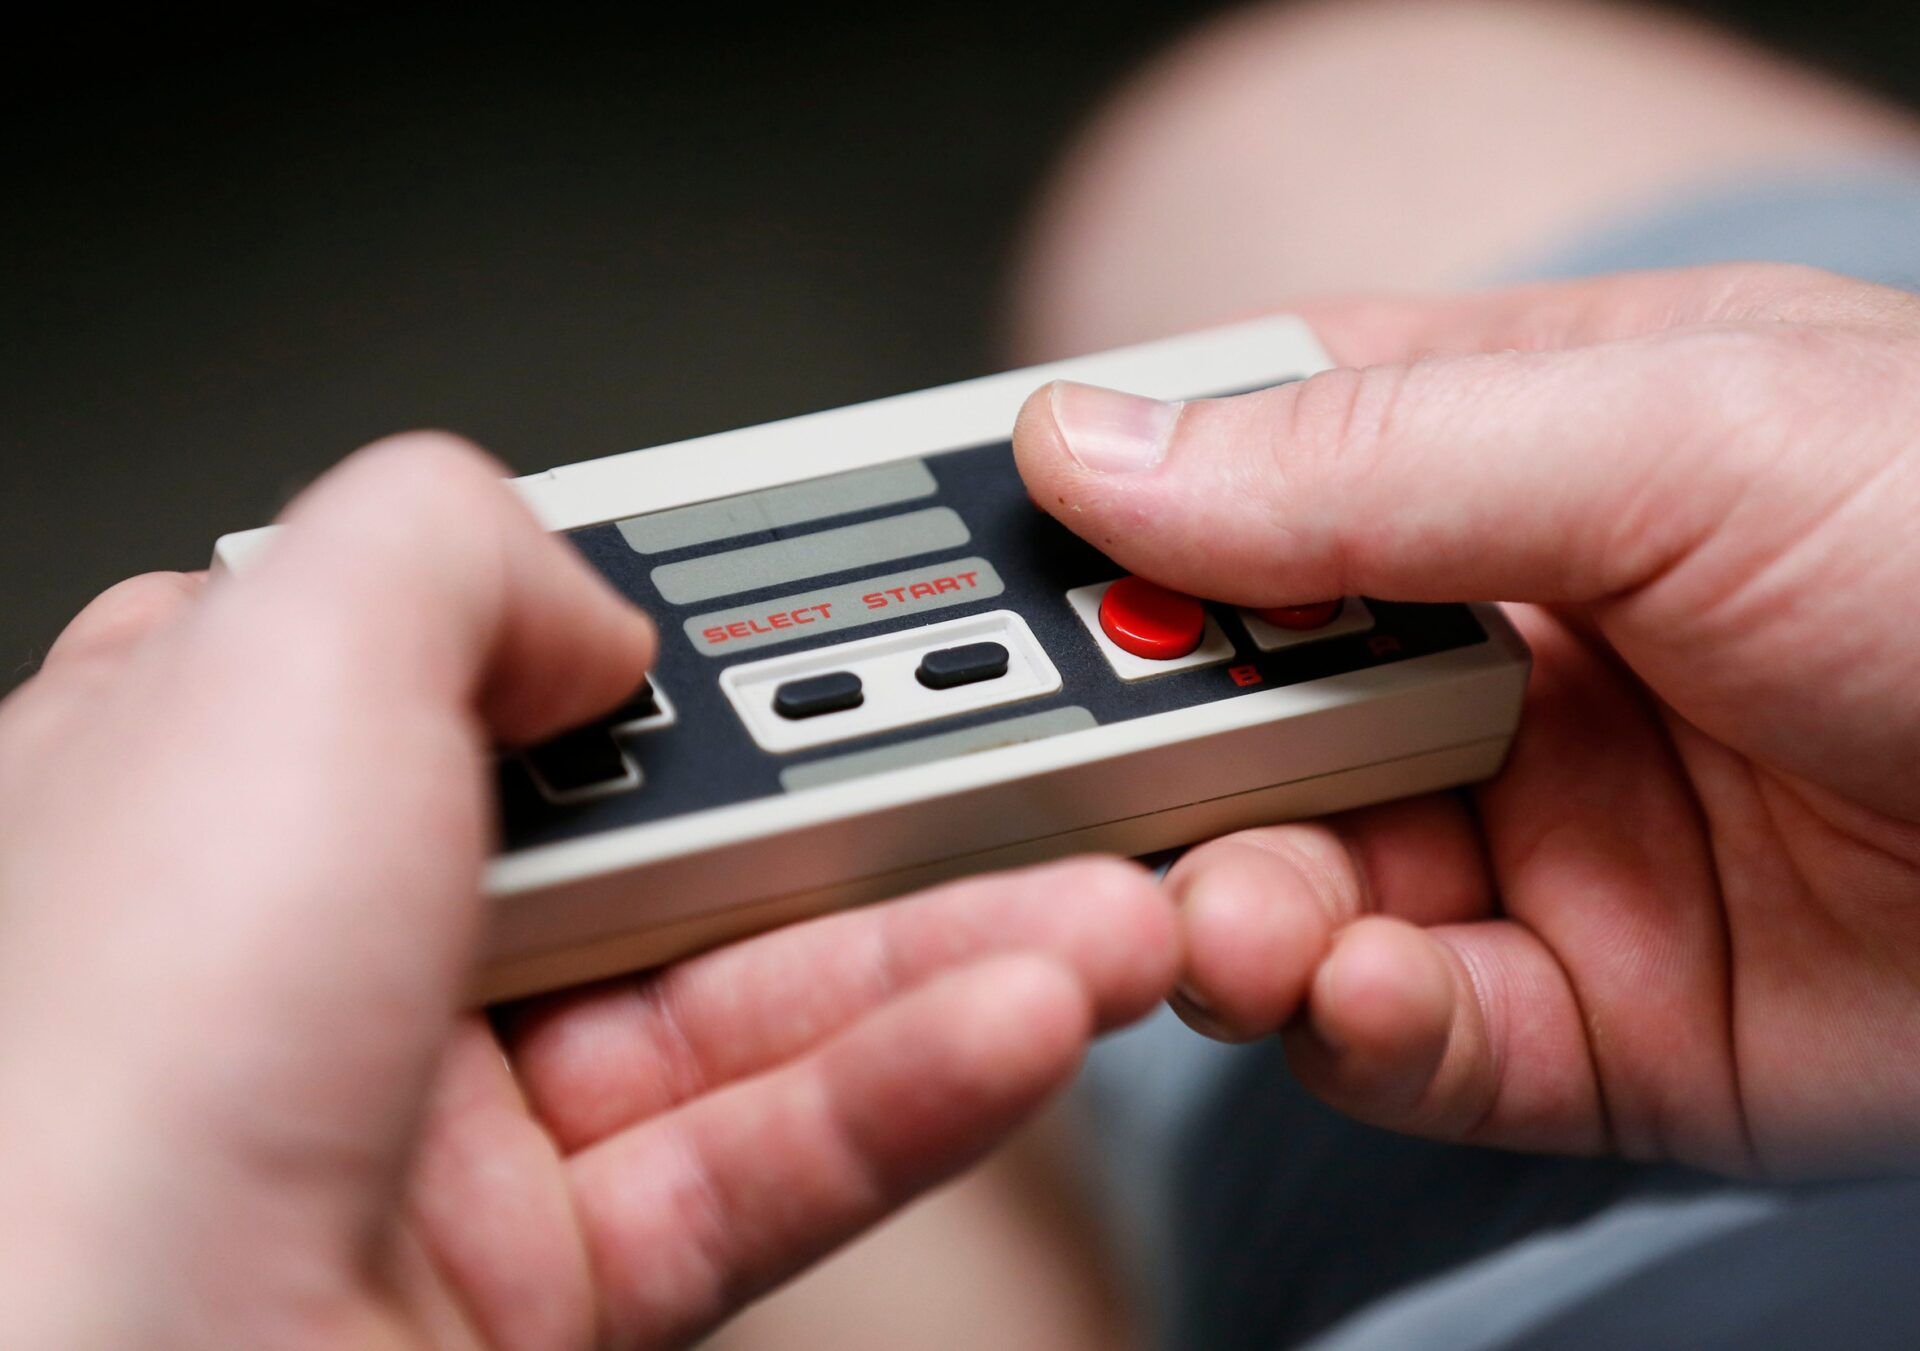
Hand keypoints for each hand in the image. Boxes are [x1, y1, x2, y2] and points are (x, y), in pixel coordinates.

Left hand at [0, 435, 1176, 1348]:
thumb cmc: (74, 1081)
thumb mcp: (279, 671)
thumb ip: (457, 550)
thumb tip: (599, 609)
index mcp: (230, 775)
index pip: (496, 655)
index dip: (673, 627)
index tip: (834, 612)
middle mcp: (330, 950)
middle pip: (665, 834)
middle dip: (872, 797)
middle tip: (1031, 755)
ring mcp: (432, 1129)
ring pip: (744, 1007)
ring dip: (946, 952)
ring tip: (1102, 905)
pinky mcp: (526, 1290)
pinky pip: (755, 1169)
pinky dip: (904, 1096)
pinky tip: (1020, 1022)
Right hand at [1014, 263, 1919, 1175]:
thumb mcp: (1679, 437)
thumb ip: (1365, 456)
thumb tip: (1091, 444)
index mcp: (1496, 466)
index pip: (1221, 480)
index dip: (1086, 525)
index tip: (961, 578)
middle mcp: (1486, 655)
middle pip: (1223, 702)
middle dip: (1134, 746)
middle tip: (1049, 773)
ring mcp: (1527, 842)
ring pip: (1280, 881)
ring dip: (1222, 903)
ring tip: (1225, 911)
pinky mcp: (1582, 1021)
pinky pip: (1408, 1035)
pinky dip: (1352, 1024)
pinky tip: (1357, 989)